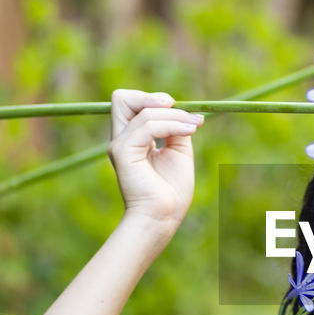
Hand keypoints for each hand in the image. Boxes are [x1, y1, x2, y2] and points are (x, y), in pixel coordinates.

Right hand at [108, 89, 203, 228]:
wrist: (163, 217)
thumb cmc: (171, 191)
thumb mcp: (178, 151)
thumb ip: (176, 128)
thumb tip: (180, 110)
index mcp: (133, 139)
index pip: (131, 104)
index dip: (153, 100)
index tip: (179, 109)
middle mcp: (122, 140)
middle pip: (122, 98)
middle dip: (152, 97)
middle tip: (176, 106)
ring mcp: (120, 145)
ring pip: (143, 111)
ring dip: (175, 115)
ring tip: (194, 125)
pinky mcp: (123, 153)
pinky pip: (148, 126)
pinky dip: (172, 124)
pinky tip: (189, 130)